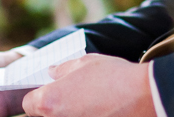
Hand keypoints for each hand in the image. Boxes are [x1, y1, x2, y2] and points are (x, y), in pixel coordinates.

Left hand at [22, 54, 156, 116]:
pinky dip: (84, 116)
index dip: (37, 96)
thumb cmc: (113, 77)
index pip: (29, 104)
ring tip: (88, 104)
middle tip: (71, 99)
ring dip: (70, 113)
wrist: (145, 98)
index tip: (49, 92)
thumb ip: (63, 70)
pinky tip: (99, 110)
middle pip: (43, 116)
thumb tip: (53, 73)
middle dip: (53, 108)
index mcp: (50, 101)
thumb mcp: (85, 63)